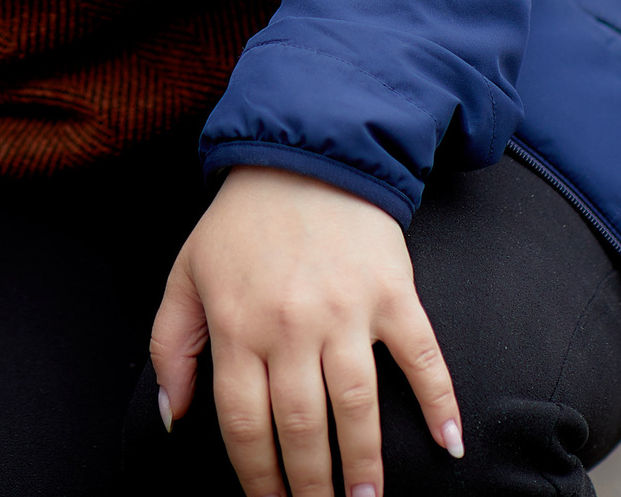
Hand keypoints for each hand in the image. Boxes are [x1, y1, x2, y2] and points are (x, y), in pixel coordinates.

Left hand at [152, 166, 461, 496]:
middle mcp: (289, 323)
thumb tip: (171, 418)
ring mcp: (345, 310)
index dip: (256, 475)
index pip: (243, 422)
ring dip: (363, 462)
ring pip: (356, 405)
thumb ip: (172, 347)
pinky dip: (439, 402)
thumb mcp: (185, 276)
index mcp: (236, 324)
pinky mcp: (393, 294)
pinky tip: (448, 445)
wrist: (303, 157)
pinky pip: (421, 358)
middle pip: (300, 425)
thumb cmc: (240, 225)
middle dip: (309, 484)